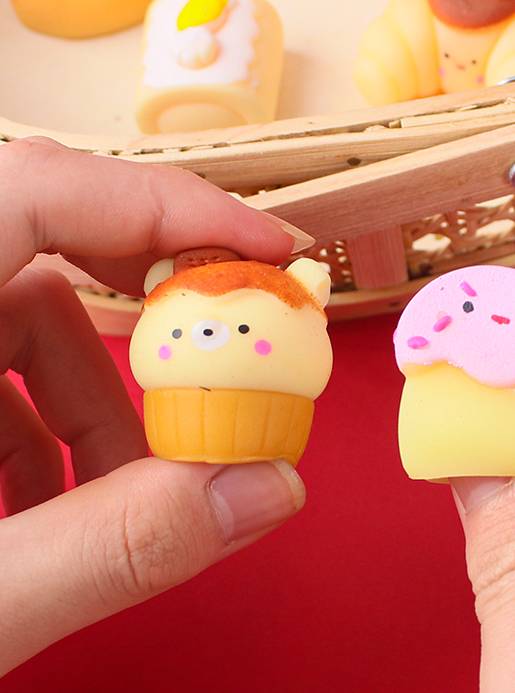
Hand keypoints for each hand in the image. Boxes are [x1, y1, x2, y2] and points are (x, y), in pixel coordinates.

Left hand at [0, 137, 307, 674]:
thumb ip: (115, 546)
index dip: (168, 205)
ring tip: (111, 499)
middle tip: (223, 353)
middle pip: (42, 241)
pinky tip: (36, 513)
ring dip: (93, 397)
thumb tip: (270, 489)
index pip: (38, 188)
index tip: (268, 253)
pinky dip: (39, 426)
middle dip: (146, 306)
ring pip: (20, 314)